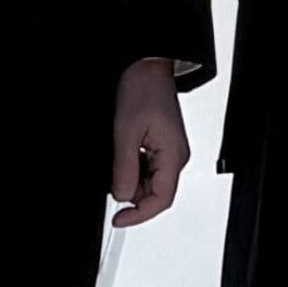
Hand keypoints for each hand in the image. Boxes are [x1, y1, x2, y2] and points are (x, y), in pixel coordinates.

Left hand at [110, 60, 190, 225]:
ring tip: (117, 159)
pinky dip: (133, 170)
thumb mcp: (126, 132)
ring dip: (131, 181)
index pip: (161, 200)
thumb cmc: (143, 90)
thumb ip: (124, 167)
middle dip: (132, 195)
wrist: (149, 67)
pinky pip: (149, 169)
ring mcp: (170, 152)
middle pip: (156, 194)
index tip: (118, 219)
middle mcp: (176, 157)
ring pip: (151, 182)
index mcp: (173, 156)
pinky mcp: (163, 146)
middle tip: (111, 183)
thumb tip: (121, 195)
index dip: (139, 215)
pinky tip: (123, 154)